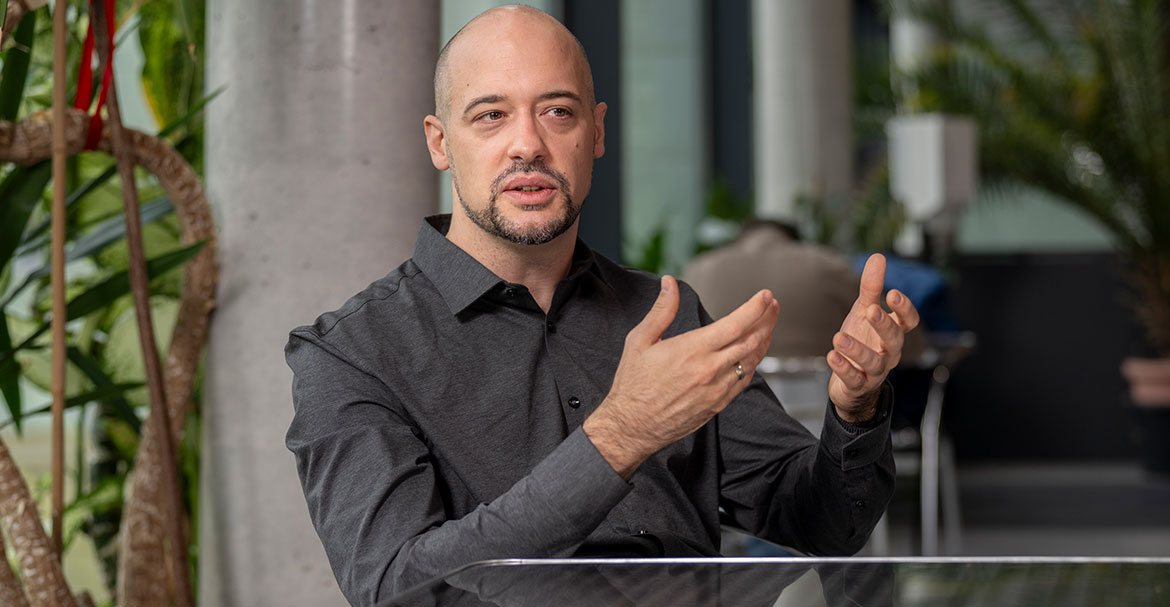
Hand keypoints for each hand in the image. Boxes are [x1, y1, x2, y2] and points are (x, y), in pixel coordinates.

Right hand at [584, 276, 778, 478]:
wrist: (632, 426)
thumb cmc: (633, 384)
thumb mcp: (639, 340)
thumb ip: (661, 310)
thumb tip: (669, 282)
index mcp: (692, 350)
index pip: (735, 324)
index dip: (755, 308)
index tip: (764, 295)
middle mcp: (710, 369)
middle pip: (751, 340)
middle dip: (766, 319)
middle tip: (772, 304)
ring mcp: (717, 389)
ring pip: (752, 360)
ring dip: (764, 339)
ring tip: (767, 324)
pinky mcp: (719, 404)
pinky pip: (744, 380)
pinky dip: (754, 362)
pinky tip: (754, 352)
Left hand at [827, 254, 919, 421]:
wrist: (849, 381)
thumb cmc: (861, 340)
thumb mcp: (863, 311)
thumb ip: (871, 287)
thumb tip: (878, 256)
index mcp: (893, 333)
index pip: (909, 321)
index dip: (904, 309)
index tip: (892, 293)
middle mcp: (888, 352)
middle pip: (895, 340)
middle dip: (884, 325)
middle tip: (871, 310)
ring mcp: (875, 371)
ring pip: (874, 363)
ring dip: (857, 350)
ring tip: (839, 337)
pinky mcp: (858, 385)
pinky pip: (854, 379)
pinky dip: (844, 368)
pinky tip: (831, 356)